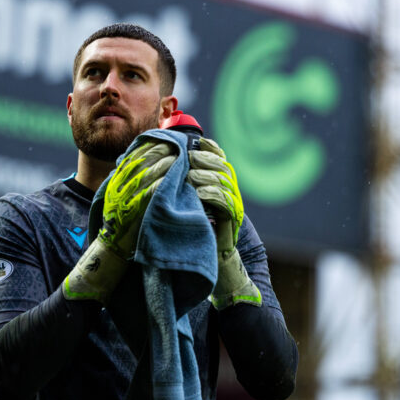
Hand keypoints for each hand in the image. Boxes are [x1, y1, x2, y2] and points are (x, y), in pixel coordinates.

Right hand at [99, 142, 175, 257]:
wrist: (113, 245)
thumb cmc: (121, 219)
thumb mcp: (119, 195)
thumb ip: (129, 179)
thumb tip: (146, 159)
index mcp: (115, 181)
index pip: (132, 157)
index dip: (148, 147)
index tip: (162, 140)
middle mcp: (118, 187)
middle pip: (141, 161)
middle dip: (159, 152)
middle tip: (175, 147)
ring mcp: (125, 198)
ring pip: (146, 174)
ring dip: (164, 164)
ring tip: (178, 159)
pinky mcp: (134, 210)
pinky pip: (150, 191)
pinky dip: (162, 182)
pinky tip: (173, 177)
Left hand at [187, 138, 261, 308]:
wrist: (208, 257)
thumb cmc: (192, 226)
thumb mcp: (186, 198)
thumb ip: (182, 180)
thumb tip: (166, 160)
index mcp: (219, 181)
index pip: (219, 157)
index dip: (210, 148)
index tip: (195, 142)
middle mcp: (230, 190)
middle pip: (223, 166)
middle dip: (206, 160)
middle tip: (189, 157)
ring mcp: (234, 203)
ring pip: (225, 182)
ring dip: (207, 176)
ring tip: (190, 175)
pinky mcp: (233, 219)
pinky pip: (226, 202)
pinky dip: (212, 194)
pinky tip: (198, 193)